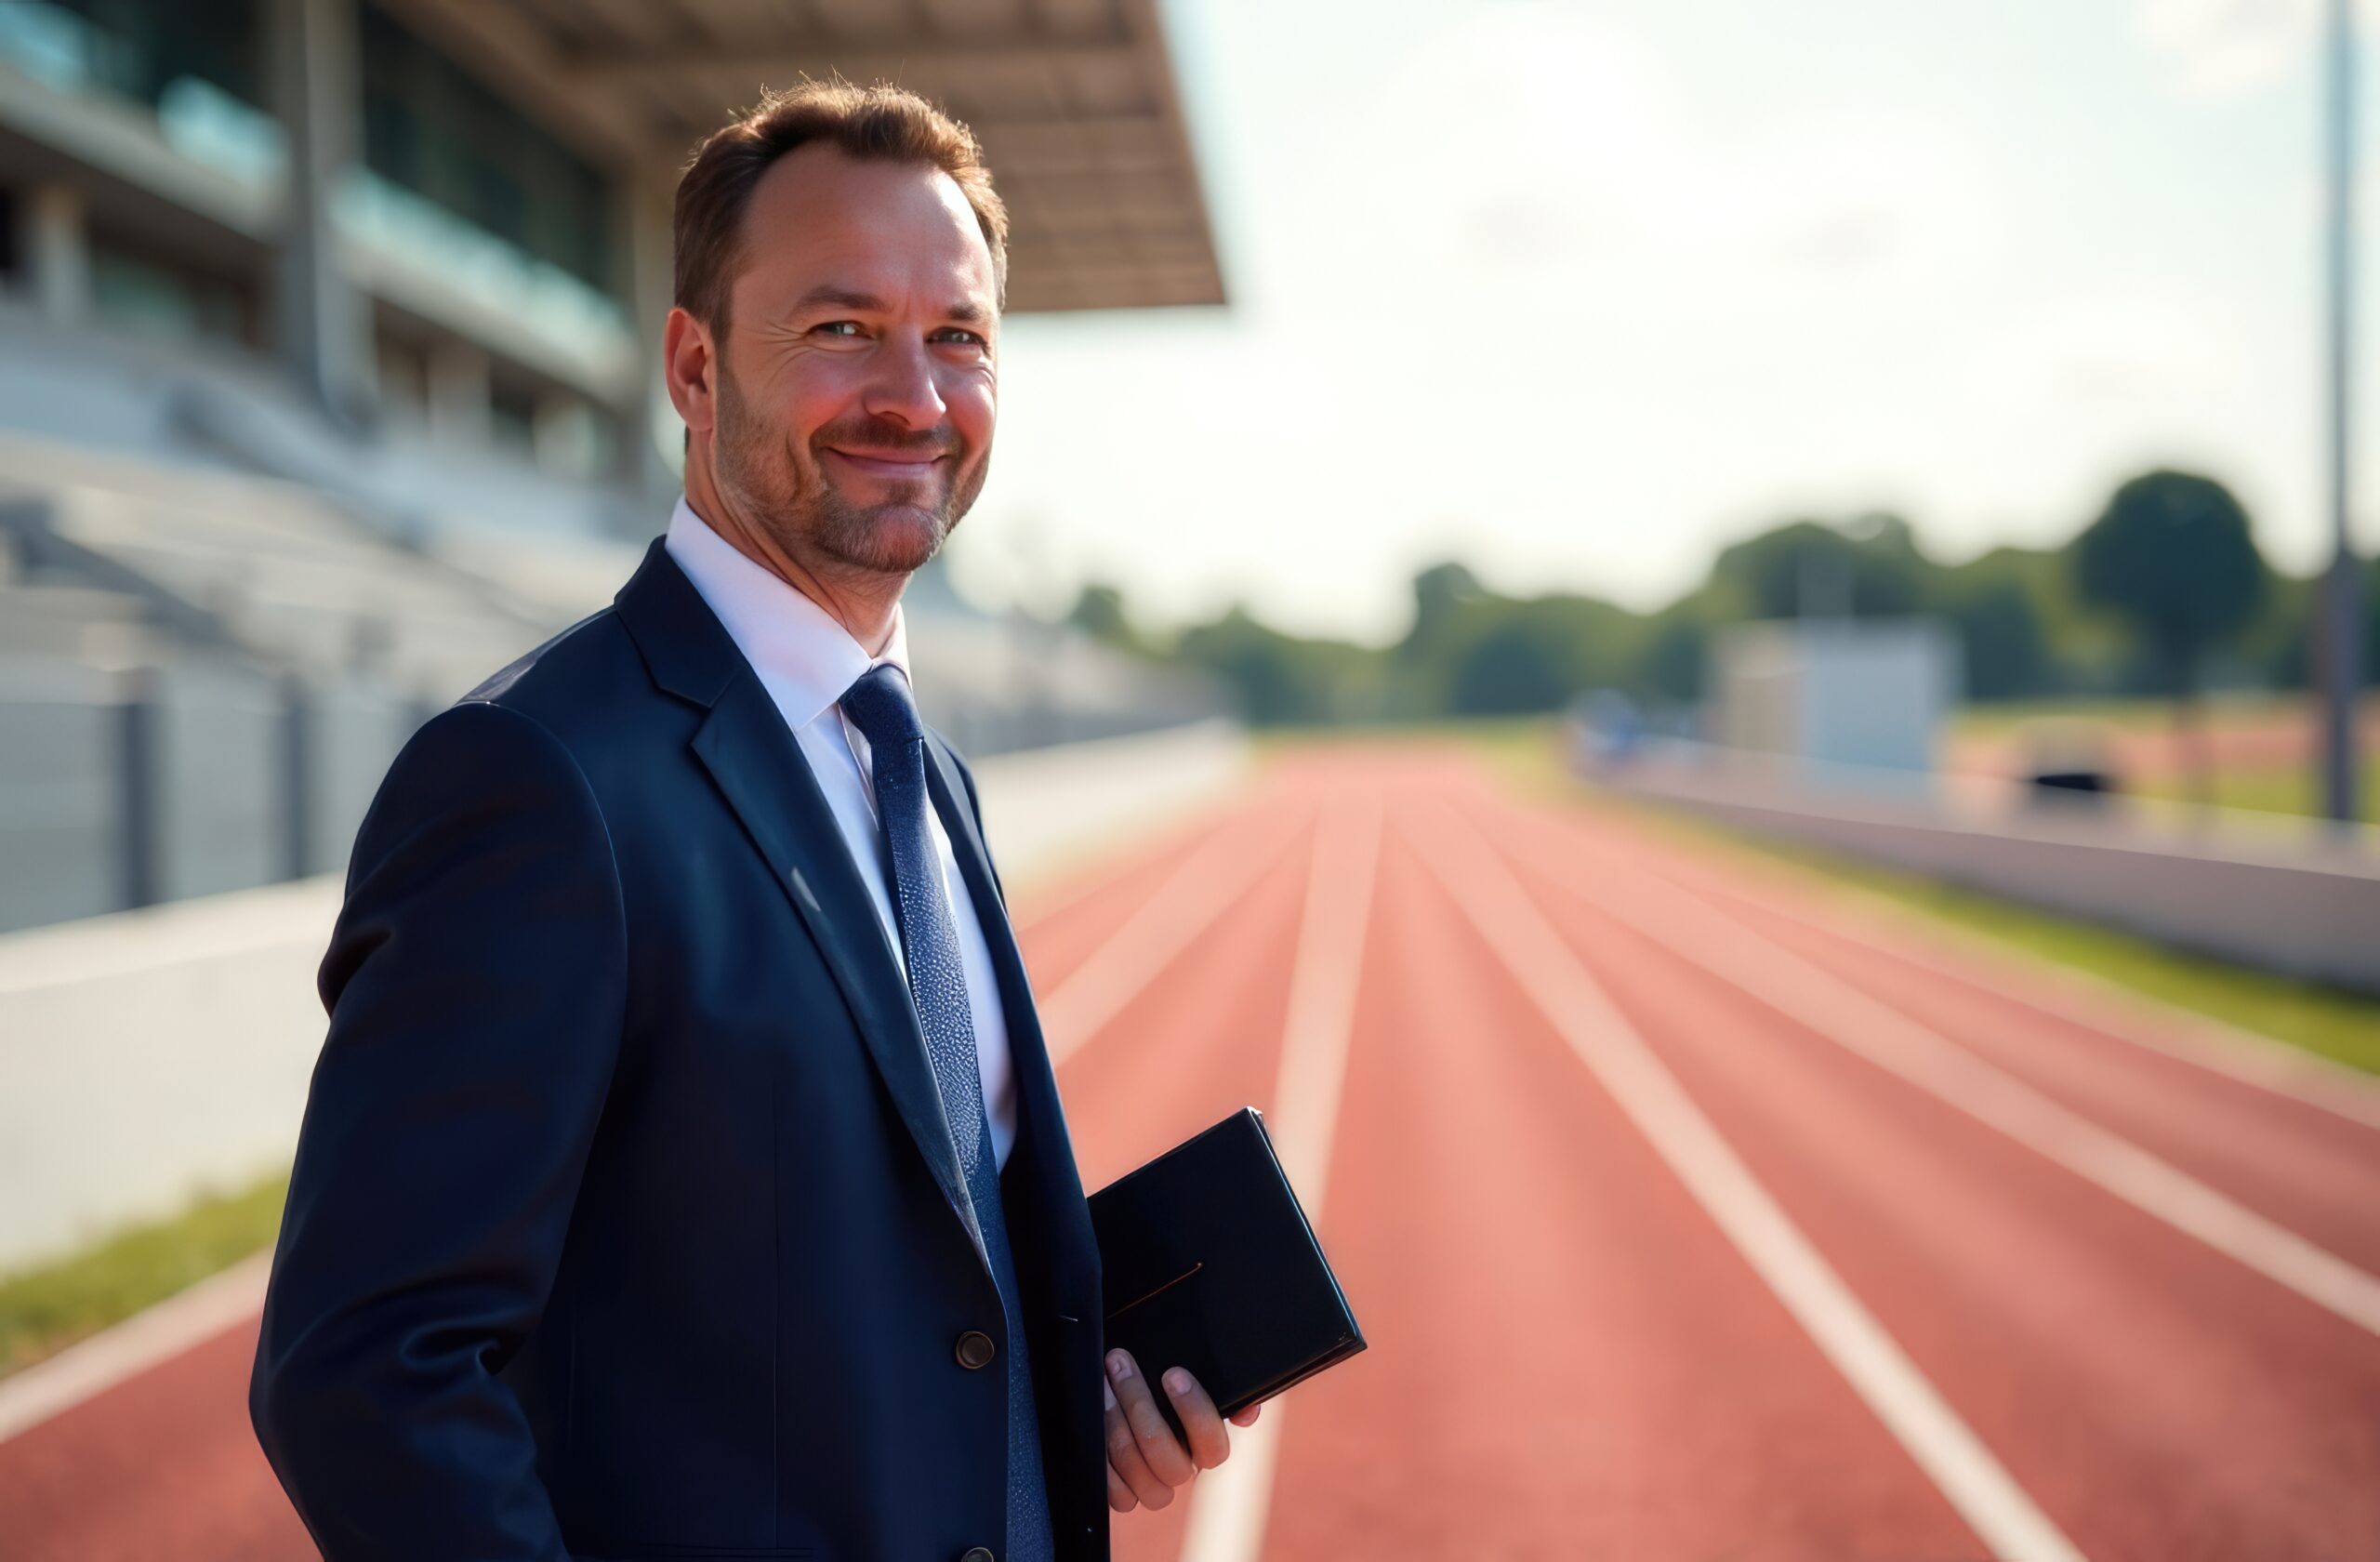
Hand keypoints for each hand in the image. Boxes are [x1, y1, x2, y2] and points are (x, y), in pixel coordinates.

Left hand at [1101, 1348, 1261, 1512]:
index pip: (1214, 1447)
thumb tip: (1248, 1412)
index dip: (1195, 1411)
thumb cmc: (1160, 1386)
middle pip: (1170, 1462)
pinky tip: (1095, 1422)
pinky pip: (1118, 1495)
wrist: (1121, 1391)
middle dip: (1140, 1407)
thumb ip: (1226, 1394)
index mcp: (1204, 1447)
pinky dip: (1104, 1460)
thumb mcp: (1191, 1379)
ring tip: (1104, 1383)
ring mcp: (1151, 1487)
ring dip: (1116, 1423)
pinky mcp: (1123, 1494)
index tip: (1173, 1373)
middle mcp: (1181, 1471)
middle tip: (1122, 1365)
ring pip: (1139, 1474)